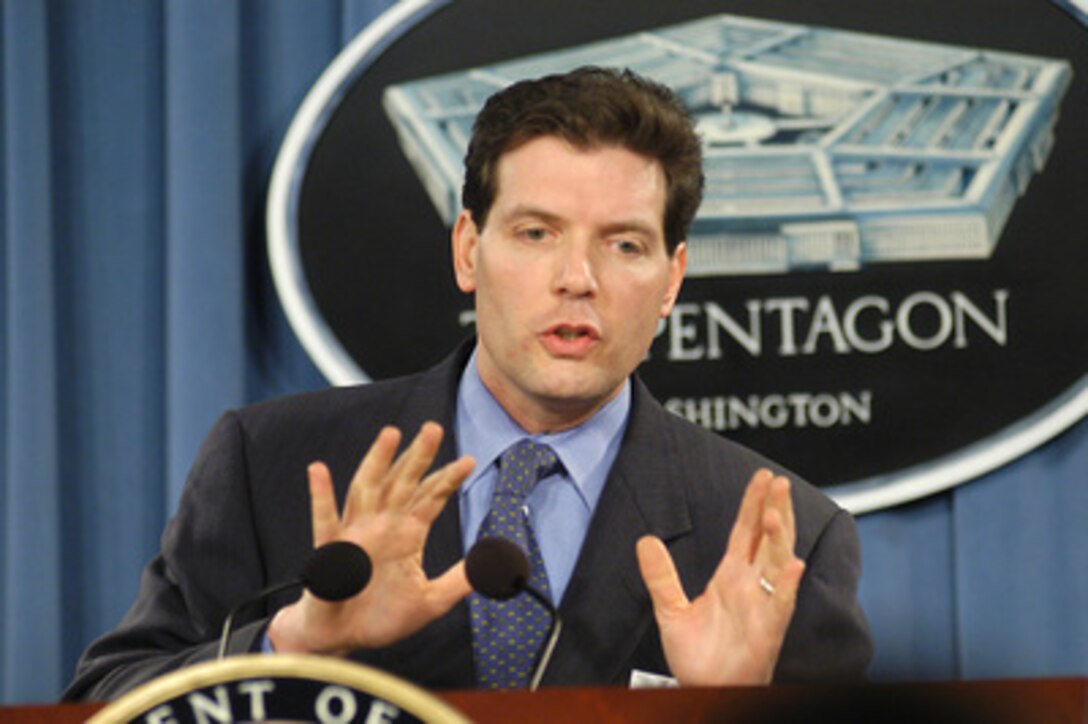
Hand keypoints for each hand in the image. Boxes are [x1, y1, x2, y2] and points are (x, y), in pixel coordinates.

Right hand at [267, 422, 474, 655]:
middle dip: (418, 456)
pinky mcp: (330, 551)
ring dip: (377, 462)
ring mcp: (355, 533)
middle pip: (403, 482)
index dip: (448, 479)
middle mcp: (383, 525)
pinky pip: (324, 520)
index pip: (430, 498)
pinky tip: (318, 470)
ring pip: (367, 489)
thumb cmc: (382, 617)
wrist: (343, 638)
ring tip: (390, 434)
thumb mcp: (430, 602)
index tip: (469, 461)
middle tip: (434, 428)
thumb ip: (458, 582)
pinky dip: (321, 495)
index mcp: (408, 533)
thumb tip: (492, 566)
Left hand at [636, 469, 804, 685]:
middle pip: (767, 539)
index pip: (745, 532)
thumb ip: (660, 575)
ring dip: (780, 539)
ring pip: (777, 564)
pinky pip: (782, 605)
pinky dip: (788, 585)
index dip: (754, 504)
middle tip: (778, 481)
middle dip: (774, 509)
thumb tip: (646, 540)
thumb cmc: (697, 658)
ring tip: (776, 512)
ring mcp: (762, 606)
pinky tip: (792, 565)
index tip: (763, 477)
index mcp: (731, 577)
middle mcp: (751, 587)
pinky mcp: (768, 631)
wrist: (704, 690)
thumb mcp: (671, 610)